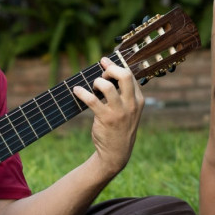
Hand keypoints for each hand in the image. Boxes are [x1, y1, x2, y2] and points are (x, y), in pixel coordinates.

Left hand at [73, 57, 143, 175]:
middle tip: (101, 75)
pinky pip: (92, 100)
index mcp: (138, 100)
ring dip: (97, 82)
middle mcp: (131, 104)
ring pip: (108, 86)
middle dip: (110, 69)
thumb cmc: (119, 127)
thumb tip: (107, 70)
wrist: (116, 152)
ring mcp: (119, 112)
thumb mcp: (128, 110)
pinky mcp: (106, 119)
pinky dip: (82, 93)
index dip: (116, 66)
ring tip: (93, 88)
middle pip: (124, 75)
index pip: (130, 75)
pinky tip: (76, 91)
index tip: (104, 62)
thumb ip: (123, 93)